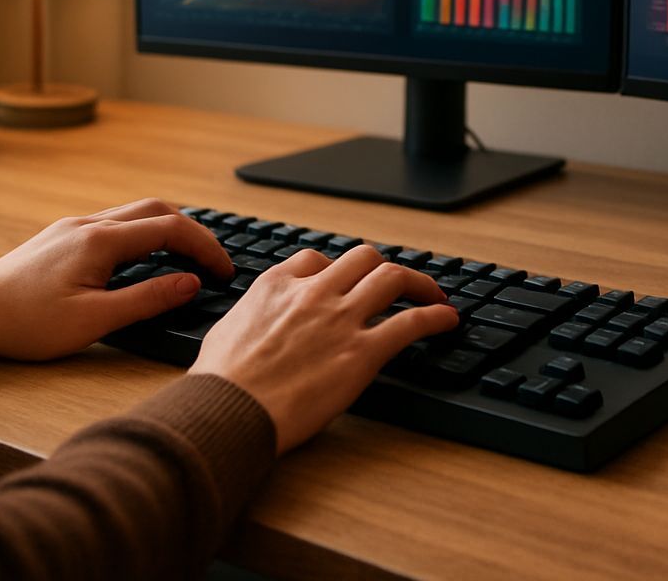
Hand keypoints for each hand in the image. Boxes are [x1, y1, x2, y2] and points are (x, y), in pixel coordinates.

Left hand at [0, 198, 233, 359]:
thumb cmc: (24, 323)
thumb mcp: (93, 321)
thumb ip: (147, 300)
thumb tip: (189, 283)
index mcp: (101, 241)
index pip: (171, 229)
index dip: (206, 248)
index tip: (224, 272)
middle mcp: (89, 224)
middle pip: (157, 209)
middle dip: (193, 231)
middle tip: (211, 261)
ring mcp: (72, 227)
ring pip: (134, 213)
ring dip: (167, 230)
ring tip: (185, 260)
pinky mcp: (60, 237)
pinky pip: (114, 223)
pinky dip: (142, 234)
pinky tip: (142, 260)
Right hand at [190, 244, 458, 453]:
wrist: (228, 410)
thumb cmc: (220, 383)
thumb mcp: (227, 331)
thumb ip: (253, 317)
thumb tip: (256, 323)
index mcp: (278, 286)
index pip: (317, 259)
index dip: (338, 269)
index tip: (349, 281)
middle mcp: (314, 293)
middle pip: (363, 258)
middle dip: (383, 267)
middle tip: (399, 282)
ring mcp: (341, 320)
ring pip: (392, 277)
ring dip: (419, 282)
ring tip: (433, 293)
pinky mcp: (362, 353)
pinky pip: (411, 322)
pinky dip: (435, 317)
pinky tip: (447, 320)